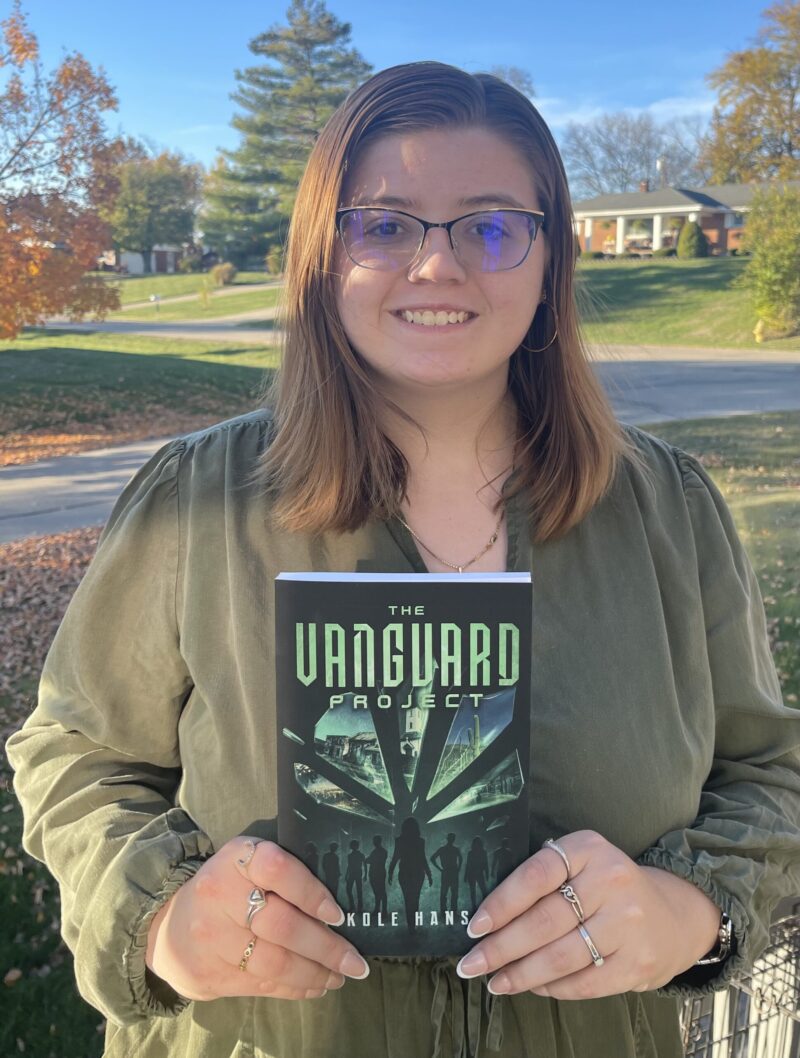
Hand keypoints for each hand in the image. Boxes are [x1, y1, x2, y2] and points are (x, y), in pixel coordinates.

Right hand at [145, 837, 369, 1001]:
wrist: (166, 924)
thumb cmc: (225, 886)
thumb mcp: (246, 862)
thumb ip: (282, 872)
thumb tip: (338, 903)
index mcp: (236, 860)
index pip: (277, 869)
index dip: (312, 892)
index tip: (339, 914)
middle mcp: (221, 897)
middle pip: (282, 926)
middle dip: (327, 947)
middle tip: (356, 961)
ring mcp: (214, 940)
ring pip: (276, 962)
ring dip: (316, 973)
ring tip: (340, 976)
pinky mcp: (212, 975)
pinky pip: (263, 985)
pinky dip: (296, 988)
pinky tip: (316, 986)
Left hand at [455, 830, 720, 999]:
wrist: (673, 914)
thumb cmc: (607, 887)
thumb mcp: (580, 863)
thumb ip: (543, 877)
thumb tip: (488, 917)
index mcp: (588, 848)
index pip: (536, 875)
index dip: (501, 903)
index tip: (475, 927)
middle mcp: (611, 881)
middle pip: (544, 921)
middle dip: (501, 948)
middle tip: (472, 964)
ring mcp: (628, 923)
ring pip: (561, 956)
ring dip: (520, 975)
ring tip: (495, 982)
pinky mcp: (638, 961)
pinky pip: (584, 982)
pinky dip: (552, 988)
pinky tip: (532, 987)